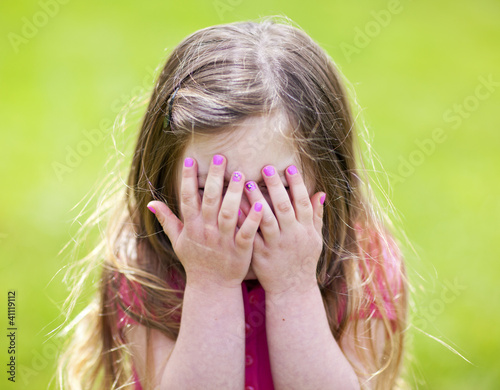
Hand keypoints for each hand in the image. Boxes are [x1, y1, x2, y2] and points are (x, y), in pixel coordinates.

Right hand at [147, 154, 263, 289]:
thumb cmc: (195, 260)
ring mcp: (223, 241)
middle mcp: (206, 232)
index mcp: (191, 227)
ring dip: (233, 194)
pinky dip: (252, 219)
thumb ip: (167, 220)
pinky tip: (259, 204)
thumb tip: (150, 203)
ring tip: (240, 174)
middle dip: (214, 179)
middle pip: (210, 201)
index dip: (188, 180)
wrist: (211, 287)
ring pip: (228, 214)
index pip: (188, 199)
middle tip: (221, 157)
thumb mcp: (177, 241)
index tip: (191, 160)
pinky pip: (246, 233)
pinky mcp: (240, 251)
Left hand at [242, 164, 325, 295]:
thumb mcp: (315, 239)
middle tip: (265, 167)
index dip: (297, 184)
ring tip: (246, 182)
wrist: (292, 289)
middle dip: (275, 186)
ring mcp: (276, 245)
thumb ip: (316, 216)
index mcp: (306, 230)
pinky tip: (234, 206)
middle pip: (284, 207)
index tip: (289, 167)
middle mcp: (292, 236)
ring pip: (266, 219)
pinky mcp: (260, 254)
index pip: (303, 202)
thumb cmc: (304, 260)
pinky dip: (244, 221)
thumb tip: (320, 192)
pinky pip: (251, 234)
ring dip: (257, 200)